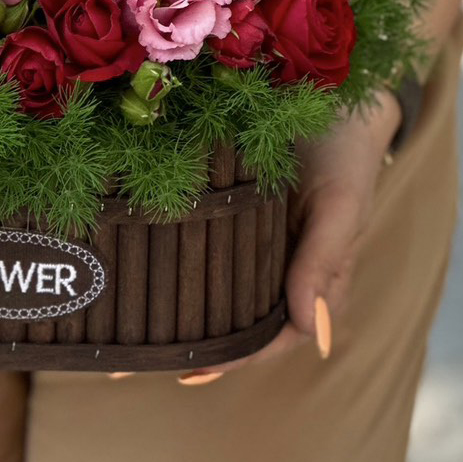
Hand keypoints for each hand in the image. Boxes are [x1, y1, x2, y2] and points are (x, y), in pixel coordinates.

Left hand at [154, 91, 403, 384]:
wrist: (336, 92)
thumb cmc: (346, 152)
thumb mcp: (341, 203)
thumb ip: (325, 262)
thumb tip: (310, 329)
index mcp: (313, 281)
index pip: (272, 336)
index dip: (232, 357)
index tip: (188, 370)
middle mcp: (277, 271)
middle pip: (231, 324)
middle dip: (183, 346)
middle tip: (127, 365)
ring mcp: (249, 245)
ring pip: (208, 294)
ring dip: (167, 316)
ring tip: (116, 336)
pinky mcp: (226, 215)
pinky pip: (193, 247)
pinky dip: (162, 265)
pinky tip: (125, 273)